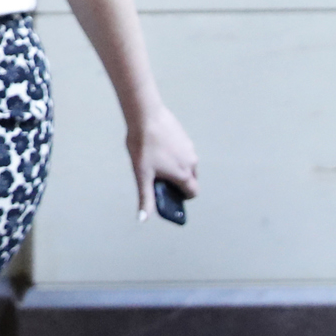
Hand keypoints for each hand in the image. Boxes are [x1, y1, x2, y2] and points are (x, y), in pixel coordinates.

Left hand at [126, 105, 198, 220]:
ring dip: (177, 168)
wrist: (145, 115)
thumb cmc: (143, 145)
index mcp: (183, 174)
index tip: (170, 193)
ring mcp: (189, 148)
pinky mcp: (184, 136)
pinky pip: (183, 151)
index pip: (193, 193)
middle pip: (191, 179)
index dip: (183, 197)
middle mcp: (191, 161)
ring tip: (156, 161)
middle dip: (179, 182)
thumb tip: (143, 219)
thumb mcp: (141, 175)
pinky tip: (158, 148)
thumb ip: (145, 198)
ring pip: (187, 164)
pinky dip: (175, 155)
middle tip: (160, 178)